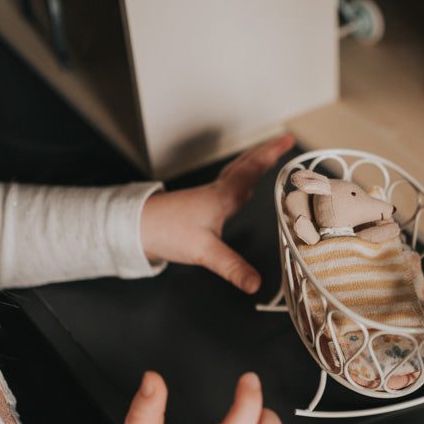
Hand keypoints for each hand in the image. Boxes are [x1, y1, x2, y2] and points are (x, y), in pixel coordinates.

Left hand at [140, 134, 294, 292]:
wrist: (135, 228)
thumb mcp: (204, 252)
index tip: (287, 140)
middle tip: (283, 143)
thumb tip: (255, 283)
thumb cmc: (166, 232)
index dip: (272, 154)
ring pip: (237, 173)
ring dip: (254, 164)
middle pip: (246, 165)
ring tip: (269, 159)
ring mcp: (208, 197)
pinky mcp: (201, 205)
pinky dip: (242, 180)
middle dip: (266, 152)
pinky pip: (229, 185)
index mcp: (223, 196)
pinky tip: (243, 190)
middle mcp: (218, 192)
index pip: (253, 169)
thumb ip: (232, 267)